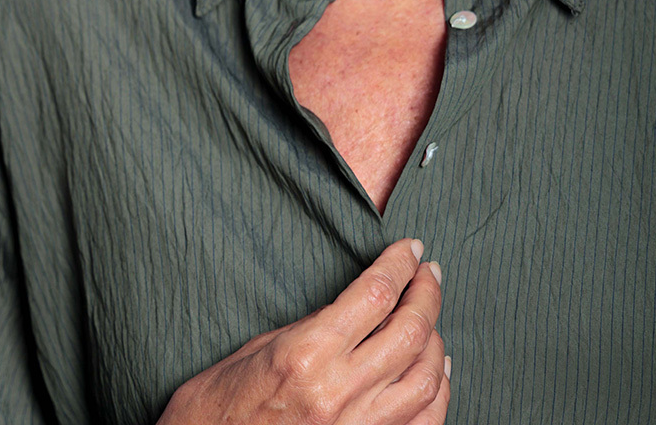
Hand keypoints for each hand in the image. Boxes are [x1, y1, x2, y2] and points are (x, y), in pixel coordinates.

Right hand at [156, 237, 449, 423]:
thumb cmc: (217, 408)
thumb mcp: (258, 351)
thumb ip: (312, 328)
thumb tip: (355, 306)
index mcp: (308, 354)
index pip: (376, 294)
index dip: (400, 264)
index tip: (411, 248)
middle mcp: (339, 392)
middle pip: (410, 331)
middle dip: (427, 292)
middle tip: (429, 271)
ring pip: (425, 378)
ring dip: (436, 338)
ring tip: (431, 316)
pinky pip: (423, 423)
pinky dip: (438, 391)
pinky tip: (436, 369)